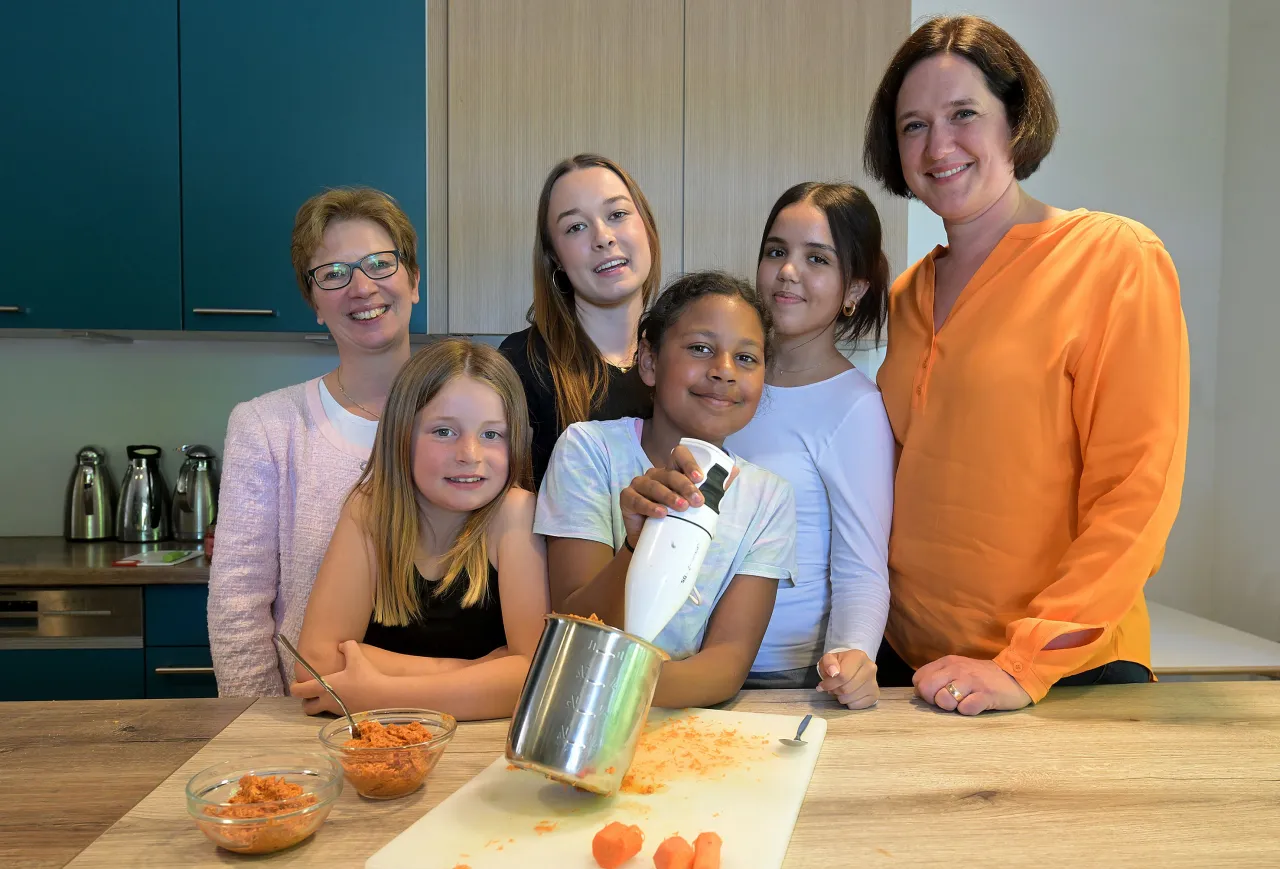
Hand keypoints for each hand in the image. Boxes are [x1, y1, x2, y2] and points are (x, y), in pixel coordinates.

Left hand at [290, 640, 389, 714]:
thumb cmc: (366, 676)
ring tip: (332, 693)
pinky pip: (336, 712)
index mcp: (324, 687)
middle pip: (307, 708)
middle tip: (313, 693)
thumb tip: (342, 645)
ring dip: (322, 704)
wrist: (383, 696)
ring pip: (322, 711)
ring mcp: (337, 711)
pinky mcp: (348, 716)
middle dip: (307, 702)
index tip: (298, 683)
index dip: (295, 687)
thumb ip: (348, 647)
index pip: (299, 691)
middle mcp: (327, 701)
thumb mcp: (357, 657)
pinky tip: (348, 697)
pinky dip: (337, 706)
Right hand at [619, 444, 739, 546]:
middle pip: (669, 474)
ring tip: (681, 507)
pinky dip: (649, 506)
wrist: (651, 542)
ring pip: (653, 485)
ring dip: (669, 496)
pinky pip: (637, 499)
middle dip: (685, 486)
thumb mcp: (695, 504)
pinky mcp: (627, 498)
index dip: (689, 463)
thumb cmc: (674, 519)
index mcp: (671, 472)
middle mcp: (655, 475)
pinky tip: (660, 513)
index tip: (700, 478)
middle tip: (697, 501)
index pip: (678, 456)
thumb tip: (734, 471)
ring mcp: (639, 485)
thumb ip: (714, 488)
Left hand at [816, 649, 878, 708]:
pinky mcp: (875, 694)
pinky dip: (849, 703)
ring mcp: (874, 682)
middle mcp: (870, 668)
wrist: (852, 667)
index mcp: (859, 657)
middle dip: (835, 691)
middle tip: (831, 688)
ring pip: (851, 698)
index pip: (842, 676)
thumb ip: (828, 663)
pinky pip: (857, 705)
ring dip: (840, 697)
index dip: (830, 684)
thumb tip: (833, 672)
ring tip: (839, 690)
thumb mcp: (829, 659)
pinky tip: (848, 695)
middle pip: (847, 689)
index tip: (822, 685)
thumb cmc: (839, 664)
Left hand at [913, 655, 1030, 714]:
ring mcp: (972, 681)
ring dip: (950, 707)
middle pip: (926, 689)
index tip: (938, 694)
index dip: (924, 692)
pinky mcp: (986, 694)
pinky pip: (966, 709)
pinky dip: (968, 711)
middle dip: (933, 700)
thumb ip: (939, 677)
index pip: (918, 679)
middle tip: (949, 702)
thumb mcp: (958, 670)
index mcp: (947, 662)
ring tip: (963, 703)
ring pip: (943, 699)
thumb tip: (919, 692)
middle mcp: (956, 669)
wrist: (1017, 675)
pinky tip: (976, 706)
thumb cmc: (982, 677)